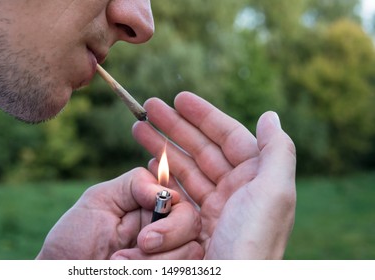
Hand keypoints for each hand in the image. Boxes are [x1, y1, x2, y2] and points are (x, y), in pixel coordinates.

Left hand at [36, 167, 202, 259]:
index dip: (176, 212)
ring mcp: (167, 256)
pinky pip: (182, 271)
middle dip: (169, 234)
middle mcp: (166, 231)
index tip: (151, 219)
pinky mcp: (167, 272)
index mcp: (154, 208)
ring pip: (191, 254)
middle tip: (141, 242)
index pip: (185, 202)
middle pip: (194, 226)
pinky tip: (125, 271)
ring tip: (118, 262)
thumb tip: (169, 192)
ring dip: (154, 261)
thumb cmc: (76, 237)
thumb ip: (134, 184)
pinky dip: (154, 270)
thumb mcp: (100, 199)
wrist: (61, 269)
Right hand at [133, 92, 296, 258]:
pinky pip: (175, 193)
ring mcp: (214, 209)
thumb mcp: (274, 194)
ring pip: (185, 168)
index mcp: (256, 180)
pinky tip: (146, 163)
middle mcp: (236, 192)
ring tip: (138, 129)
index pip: (228, 137)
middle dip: (174, 126)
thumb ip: (276, 151)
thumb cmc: (252, 241)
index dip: (204, 115)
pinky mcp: (194, 227)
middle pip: (201, 149)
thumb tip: (269, 115)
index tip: (178, 98)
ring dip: (161, 147)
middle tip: (148, 107)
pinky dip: (160, 176)